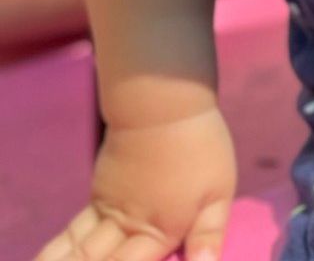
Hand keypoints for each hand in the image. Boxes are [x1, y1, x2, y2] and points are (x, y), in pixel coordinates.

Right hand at [35, 106, 235, 260]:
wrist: (160, 107)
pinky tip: (55, 256)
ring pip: (79, 250)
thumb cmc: (198, 148)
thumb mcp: (218, 191)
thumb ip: (209, 233)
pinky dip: (61, 249)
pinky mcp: (97, 196)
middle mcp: (127, 228)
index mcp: (160, 232)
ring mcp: (107, 212)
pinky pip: (74, 231)